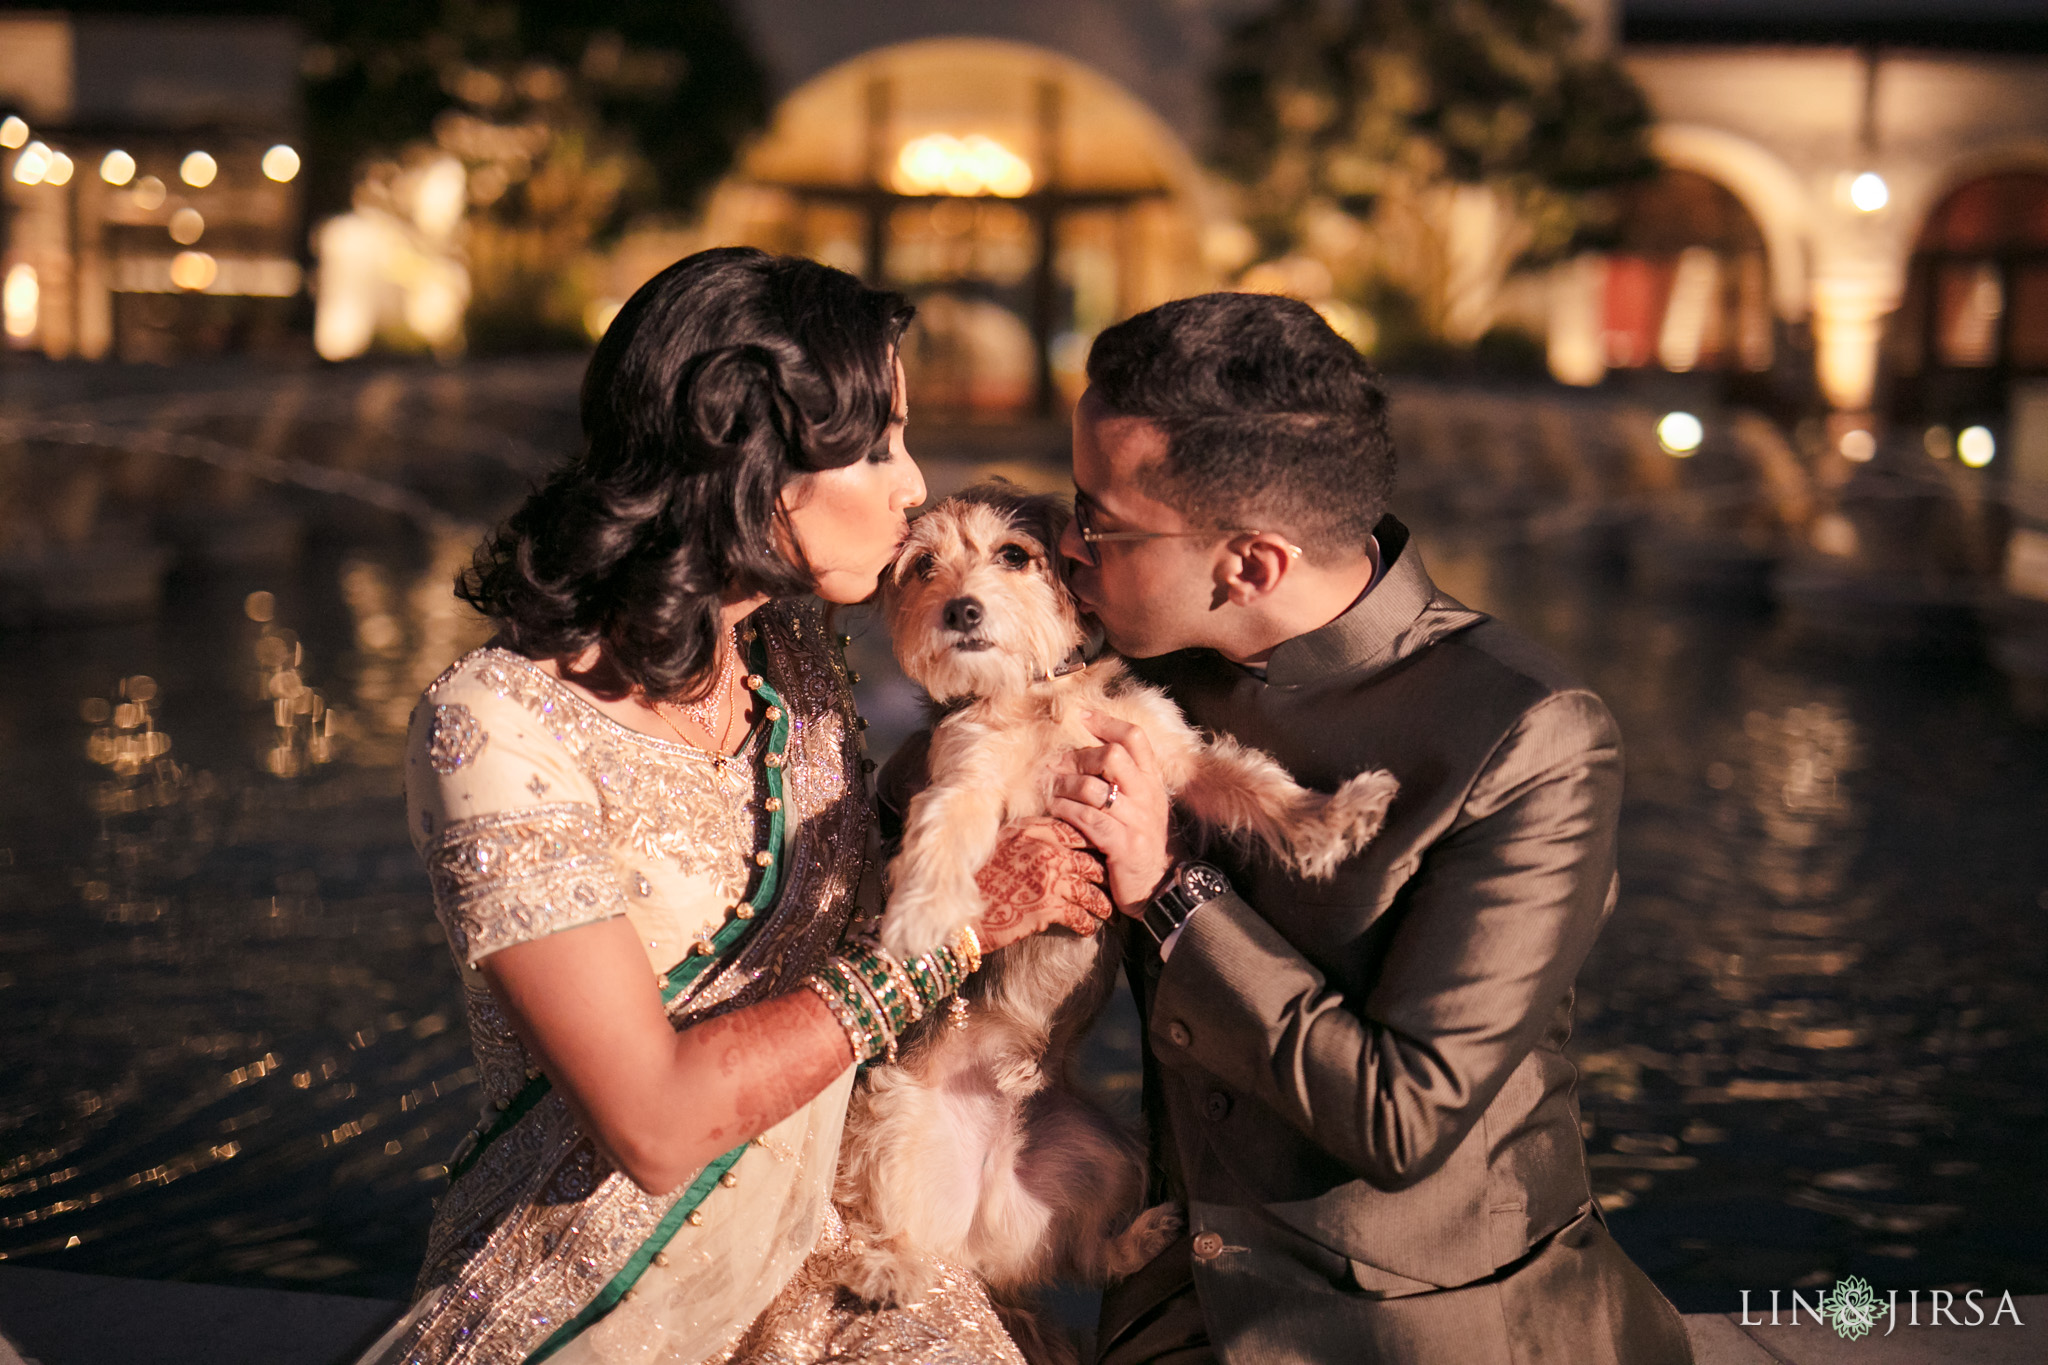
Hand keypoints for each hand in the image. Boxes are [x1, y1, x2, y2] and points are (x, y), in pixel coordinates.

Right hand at [973, 818, 1113, 949]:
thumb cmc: (978, 879)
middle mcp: (1044, 850)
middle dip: (1103, 873)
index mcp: (1033, 831)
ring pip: (1090, 889)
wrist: (960, 912)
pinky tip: (1090, 927)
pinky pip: (1080, 915)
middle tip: (1113, 881)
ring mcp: (1049, 878)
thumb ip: (1026, 836)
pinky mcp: (1048, 907)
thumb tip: (1048, 836)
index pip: (1075, 829)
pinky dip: (1088, 922)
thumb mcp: (1000, 846)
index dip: (1092, 840)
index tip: (1102, 850)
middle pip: (1088, 859)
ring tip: (1107, 909)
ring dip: (1101, 902)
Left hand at [1046, 711, 1176, 913]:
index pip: (1135, 739)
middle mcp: (1148, 796)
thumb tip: (1085, 753)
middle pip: (1113, 756)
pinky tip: (1055, 809)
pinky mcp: (1124, 846)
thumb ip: (1122, 781)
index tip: (1082, 715)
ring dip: (1064, 784)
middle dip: (1079, 756)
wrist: (1160, 887)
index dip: (1108, 722)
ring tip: (1048, 787)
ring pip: (1094, 788)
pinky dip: (1066, 810)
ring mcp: (1137, 821)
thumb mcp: (1139, 807)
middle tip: (1056, 763)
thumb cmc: (1140, 842)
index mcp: (1152, 782)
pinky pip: (1089, 819)